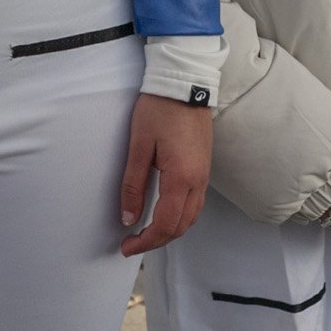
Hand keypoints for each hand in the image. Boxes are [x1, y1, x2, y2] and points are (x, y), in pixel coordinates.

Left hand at [119, 94, 212, 255]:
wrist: (185, 83)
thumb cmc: (159, 109)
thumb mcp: (139, 145)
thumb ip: (133, 184)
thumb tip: (128, 218)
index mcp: (181, 177)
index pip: (166, 224)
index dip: (145, 241)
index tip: (127, 247)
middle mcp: (198, 181)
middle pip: (181, 226)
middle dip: (157, 240)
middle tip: (132, 244)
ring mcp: (204, 174)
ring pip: (191, 217)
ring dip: (169, 230)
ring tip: (145, 233)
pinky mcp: (203, 167)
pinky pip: (195, 203)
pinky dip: (179, 217)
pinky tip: (163, 213)